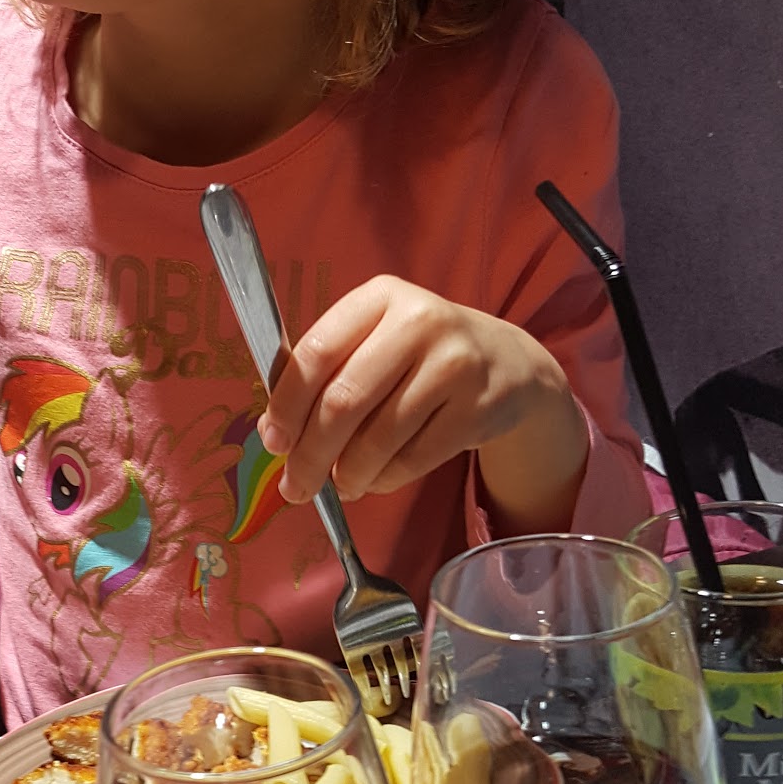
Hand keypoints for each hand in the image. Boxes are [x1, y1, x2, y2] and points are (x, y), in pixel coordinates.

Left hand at [257, 275, 588, 527]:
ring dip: (348, 474)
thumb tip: (277, 435)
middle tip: (296, 485)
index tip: (273, 442)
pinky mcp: (478, 408)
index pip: (316, 353)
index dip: (287, 405)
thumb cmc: (421, 355)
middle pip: (343, 402)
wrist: (509, 364)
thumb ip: (328, 372)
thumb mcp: (377, 339)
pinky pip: (413, 459)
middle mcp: (419, 322)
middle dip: (311, 454)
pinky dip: (384, 479)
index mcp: (380, 297)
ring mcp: (454, 365)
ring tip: (340, 484)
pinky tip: (375, 479)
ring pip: (378, 439)